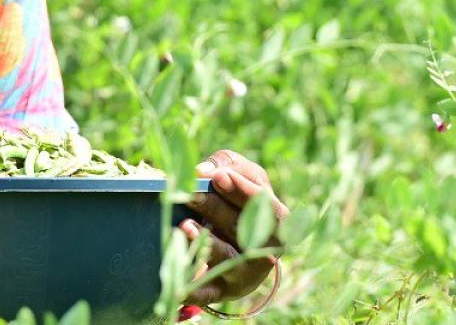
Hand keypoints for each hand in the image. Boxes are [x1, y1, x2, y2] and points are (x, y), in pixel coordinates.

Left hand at [180, 149, 287, 305]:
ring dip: (207, 243)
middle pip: (242, 228)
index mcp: (276, 219)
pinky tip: (180, 288)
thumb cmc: (240, 205)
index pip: (264, 204)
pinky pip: (209, 292)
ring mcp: (244, 271)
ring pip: (227, 258)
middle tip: (190, 193)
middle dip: (215, 209)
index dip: (241, 190)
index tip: (219, 176)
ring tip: (185, 226)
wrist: (244, 256)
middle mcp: (265, 248)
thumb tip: (203, 170)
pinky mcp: (223, 290)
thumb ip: (226, 164)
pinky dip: (195, 291)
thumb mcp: (242, 177)